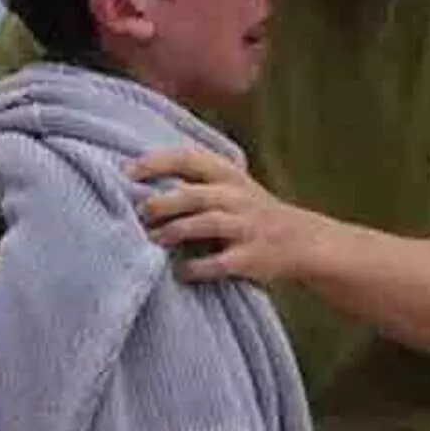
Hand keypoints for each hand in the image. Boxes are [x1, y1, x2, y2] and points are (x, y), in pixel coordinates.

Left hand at [128, 148, 326, 283]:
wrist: (302, 240)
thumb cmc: (249, 210)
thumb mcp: (229, 185)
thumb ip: (192, 179)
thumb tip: (135, 179)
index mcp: (227, 174)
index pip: (189, 158)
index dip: (156, 162)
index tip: (126, 171)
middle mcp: (237, 197)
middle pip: (195, 194)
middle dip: (164, 201)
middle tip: (138, 210)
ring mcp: (246, 228)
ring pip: (208, 224)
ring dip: (176, 231)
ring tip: (151, 239)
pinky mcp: (251, 258)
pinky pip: (221, 262)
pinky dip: (197, 268)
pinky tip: (179, 271)